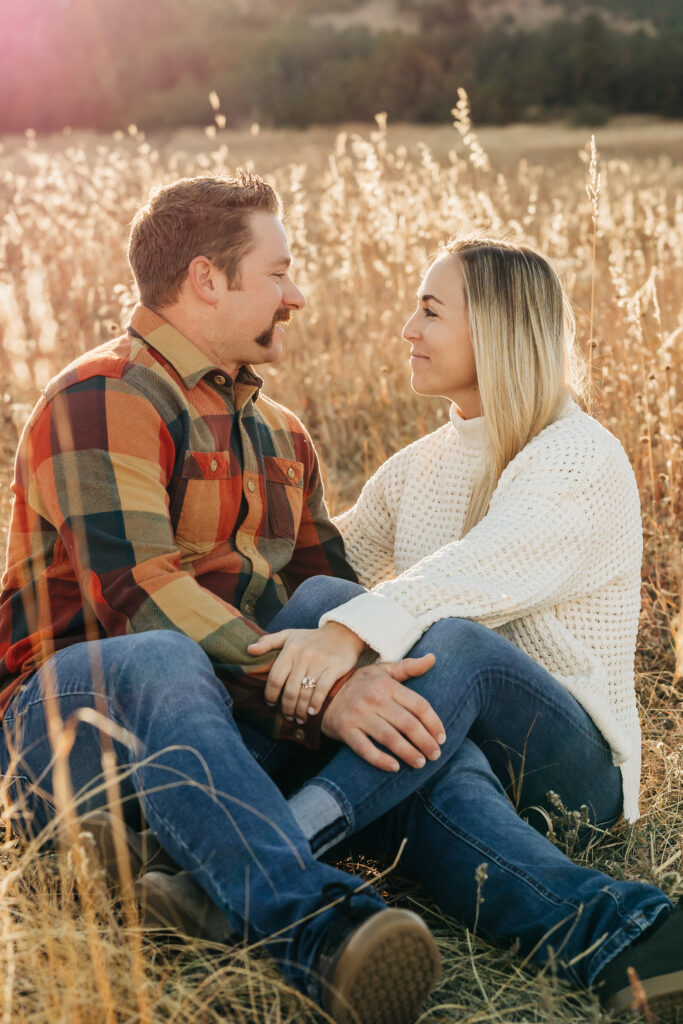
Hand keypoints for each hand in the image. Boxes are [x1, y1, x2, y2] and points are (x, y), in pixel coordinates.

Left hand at [247, 622, 366, 722]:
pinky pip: (322, 690)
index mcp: (290, 650)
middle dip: (287, 708)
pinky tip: (312, 712)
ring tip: (299, 718)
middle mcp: (303, 656)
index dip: (271, 695)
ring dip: (300, 710)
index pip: (275, 678)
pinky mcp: (334, 668)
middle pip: (290, 690)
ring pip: (304, 693)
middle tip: (287, 716)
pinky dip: (316, 704)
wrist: (344, 632)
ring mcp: (319, 663)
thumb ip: (268, 641)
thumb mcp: (289, 635)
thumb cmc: (313, 637)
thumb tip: (248, 649)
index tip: (271, 704)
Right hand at [321, 655, 445, 771]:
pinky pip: (365, 749)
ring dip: (408, 753)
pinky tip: (395, 767)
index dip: (434, 723)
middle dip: (425, 742)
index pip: (419, 705)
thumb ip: (409, 667)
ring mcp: (358, 715)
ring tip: (420, 763)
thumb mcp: (382, 671)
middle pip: (407, 724)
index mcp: (386, 684)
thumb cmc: (359, 684)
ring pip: (390, 738)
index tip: (441, 738)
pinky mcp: (345, 730)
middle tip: (435, 755)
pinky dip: (381, 760)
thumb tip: (433, 658)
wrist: (323, 695)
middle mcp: (373, 698)